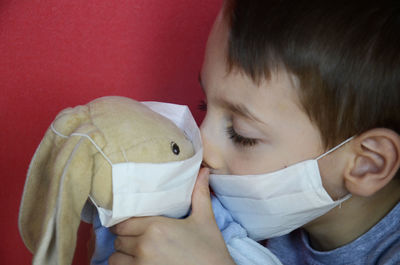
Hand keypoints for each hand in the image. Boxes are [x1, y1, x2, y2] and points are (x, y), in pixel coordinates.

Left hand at [108, 167, 235, 264]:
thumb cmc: (211, 251)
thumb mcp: (205, 220)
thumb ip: (199, 194)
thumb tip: (202, 171)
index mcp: (156, 227)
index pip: (123, 222)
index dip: (124, 223)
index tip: (129, 224)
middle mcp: (144, 246)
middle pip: (118, 239)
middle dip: (125, 238)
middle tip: (135, 238)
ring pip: (115, 258)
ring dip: (122, 255)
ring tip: (135, 253)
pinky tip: (138, 264)